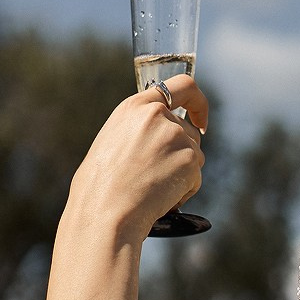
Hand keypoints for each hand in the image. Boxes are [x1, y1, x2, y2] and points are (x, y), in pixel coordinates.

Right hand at [69, 75, 207, 241]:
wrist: (104, 212)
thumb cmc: (99, 187)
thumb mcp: (113, 142)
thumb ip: (140, 131)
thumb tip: (161, 142)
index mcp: (135, 106)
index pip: (182, 86)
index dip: (197, 102)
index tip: (200, 121)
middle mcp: (158, 115)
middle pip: (189, 131)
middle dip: (183, 154)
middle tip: (158, 178)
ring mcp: (177, 136)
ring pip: (194, 157)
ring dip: (181, 174)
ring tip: (150, 190)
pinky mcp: (190, 159)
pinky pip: (196, 179)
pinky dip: (183, 192)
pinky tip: (160, 199)